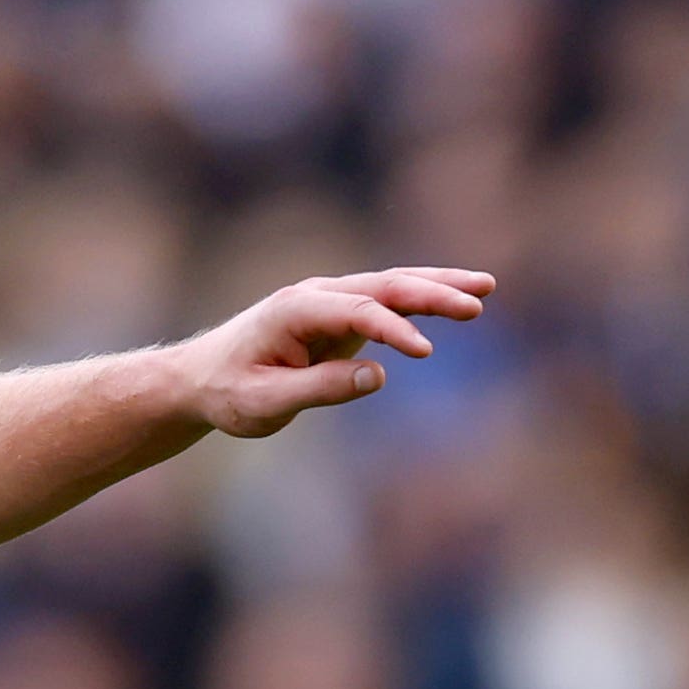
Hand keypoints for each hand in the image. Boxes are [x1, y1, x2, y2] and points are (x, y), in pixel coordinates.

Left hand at [170, 267, 492, 438]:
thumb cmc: (228, 393)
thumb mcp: (264, 403)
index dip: (394, 330)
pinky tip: (459, 301)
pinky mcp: (341, 318)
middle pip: (384, 285)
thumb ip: (320, 389)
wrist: (202, 378)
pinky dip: (423, 300)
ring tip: (487, 288)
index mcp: (296, 309)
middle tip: (478, 301)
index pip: (358, 312)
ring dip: (438, 286)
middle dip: (433, 292)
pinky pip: (389, 303)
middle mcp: (317, 296)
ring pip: (392, 285)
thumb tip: (377, 376)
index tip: (424, 352)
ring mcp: (331, 303)